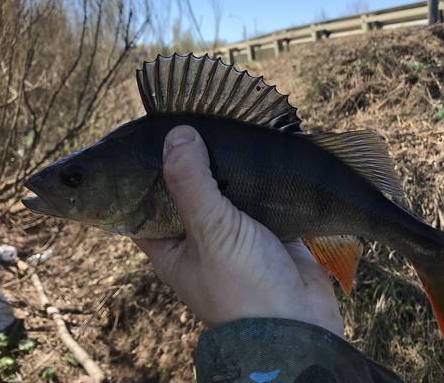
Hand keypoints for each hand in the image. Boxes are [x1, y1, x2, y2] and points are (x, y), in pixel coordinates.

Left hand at [133, 125, 343, 336]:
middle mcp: (199, 238)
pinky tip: (261, 146)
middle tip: (194, 119)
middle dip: (192, 160)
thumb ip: (191, 184)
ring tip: (227, 124)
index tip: (149, 136)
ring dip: (229, 164)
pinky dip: (261, 175)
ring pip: (226, 190)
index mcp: (170, 245)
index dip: (142, 173)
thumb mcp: (210, 232)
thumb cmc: (243, 287)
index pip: (143, 205)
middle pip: (187, 190)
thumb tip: (177, 134)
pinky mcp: (268, 228)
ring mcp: (235, 233)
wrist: (300, 324)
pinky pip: (260, 194)